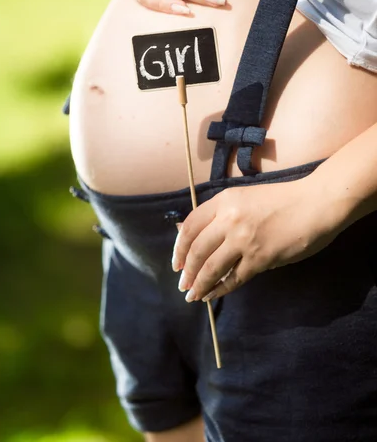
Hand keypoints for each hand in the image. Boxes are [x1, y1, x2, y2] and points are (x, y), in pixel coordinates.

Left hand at [172, 176, 340, 301]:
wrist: (316, 203)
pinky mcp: (260, 258)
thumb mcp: (246, 198)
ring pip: (212, 267)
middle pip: (197, 250)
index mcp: (225, 200)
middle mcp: (229, 219)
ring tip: (193, 294)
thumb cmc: (283, 199)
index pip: (191, 226)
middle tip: (182, 283)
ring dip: (199, 284)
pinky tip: (212, 295)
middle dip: (187, 270)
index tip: (176, 262)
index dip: (179, 247)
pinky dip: (220, 289)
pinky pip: (234, 278)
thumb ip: (222, 215)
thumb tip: (196, 236)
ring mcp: (244, 240)